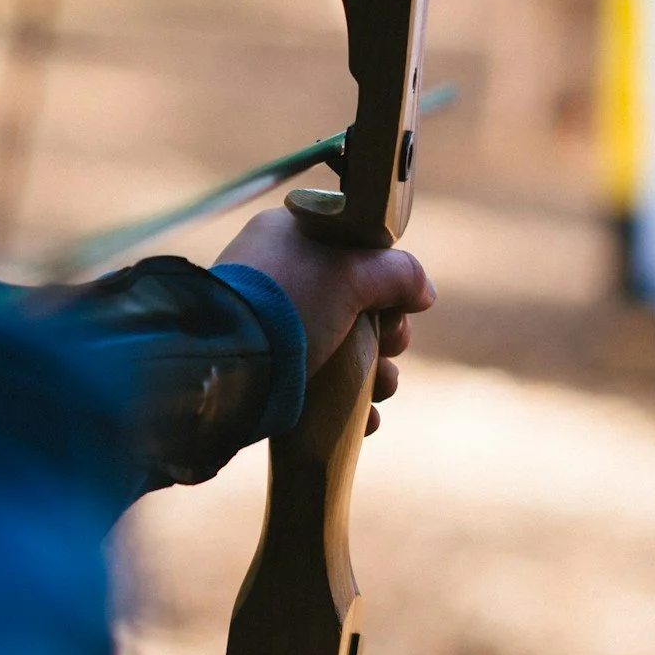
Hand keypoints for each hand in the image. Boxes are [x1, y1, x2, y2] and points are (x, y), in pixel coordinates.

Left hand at [215, 207, 433, 434]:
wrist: (230, 365)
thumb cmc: (291, 304)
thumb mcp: (352, 274)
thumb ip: (398, 273)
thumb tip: (424, 291)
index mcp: (290, 236)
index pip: (353, 250)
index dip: (385, 279)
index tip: (398, 304)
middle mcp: (279, 275)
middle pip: (356, 302)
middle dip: (386, 332)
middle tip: (390, 346)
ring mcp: (272, 324)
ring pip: (343, 346)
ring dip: (375, 371)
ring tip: (383, 388)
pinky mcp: (270, 370)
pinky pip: (321, 383)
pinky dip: (348, 401)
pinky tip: (365, 418)